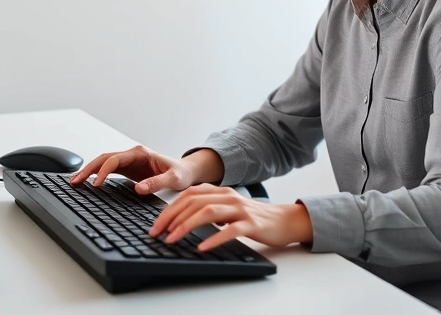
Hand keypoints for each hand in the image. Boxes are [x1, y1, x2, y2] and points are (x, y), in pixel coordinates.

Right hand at [69, 145, 193, 193]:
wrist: (187, 171)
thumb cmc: (182, 173)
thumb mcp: (173, 179)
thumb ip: (157, 183)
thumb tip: (139, 188)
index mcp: (140, 153)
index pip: (115, 160)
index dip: (103, 171)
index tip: (96, 184)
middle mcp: (132, 155)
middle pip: (104, 159)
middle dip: (88, 169)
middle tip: (75, 181)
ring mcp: (129, 162)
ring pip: (103, 163)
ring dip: (89, 171)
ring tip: (75, 181)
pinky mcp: (128, 170)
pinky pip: (108, 170)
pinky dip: (96, 175)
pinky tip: (87, 182)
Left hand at [149, 183, 312, 251]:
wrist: (284, 220)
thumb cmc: (254, 218)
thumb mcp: (228, 209)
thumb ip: (209, 209)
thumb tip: (180, 220)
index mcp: (221, 191)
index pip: (188, 195)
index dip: (169, 209)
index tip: (156, 225)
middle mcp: (229, 196)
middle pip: (194, 202)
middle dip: (172, 217)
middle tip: (158, 233)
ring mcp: (240, 209)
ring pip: (208, 212)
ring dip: (187, 225)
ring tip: (173, 238)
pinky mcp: (251, 224)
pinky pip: (230, 230)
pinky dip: (213, 238)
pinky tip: (202, 247)